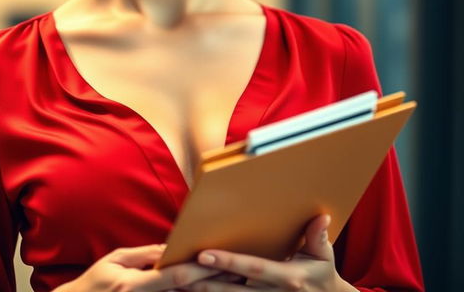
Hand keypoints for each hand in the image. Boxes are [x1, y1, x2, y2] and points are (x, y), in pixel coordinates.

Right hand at [58, 243, 223, 291]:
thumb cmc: (94, 283)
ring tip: (234, 282)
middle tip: (239, 273)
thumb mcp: (115, 260)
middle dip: (213, 282)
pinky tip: (209, 289)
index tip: (220, 259)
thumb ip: (143, 255)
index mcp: (133, 285)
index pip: (173, 276)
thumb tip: (169, 248)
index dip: (197, 268)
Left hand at [177, 214, 353, 290]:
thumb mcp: (323, 256)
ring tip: (178, 284)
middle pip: (234, 289)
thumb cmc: (321, 272)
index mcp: (288, 278)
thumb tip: (321, 217)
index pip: (253, 268)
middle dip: (206, 282)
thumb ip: (318, 237)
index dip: (228, 263)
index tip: (205, 255)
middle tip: (179, 273)